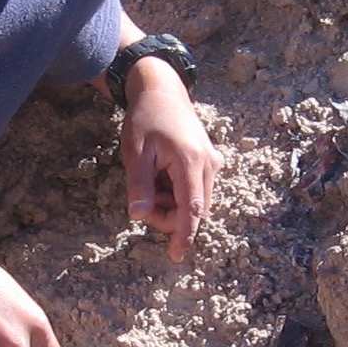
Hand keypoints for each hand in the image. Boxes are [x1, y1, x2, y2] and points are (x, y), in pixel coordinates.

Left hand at [121, 57, 219, 261]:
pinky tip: (161, 175)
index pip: (192, 210)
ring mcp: (212, 162)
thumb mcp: (135, 152)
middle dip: (168, 215)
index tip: (176, 256)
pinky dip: (177, 192)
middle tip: (142, 200)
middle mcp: (208, 164)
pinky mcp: (210, 161)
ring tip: (151, 180)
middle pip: (194, 209)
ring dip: (172, 203)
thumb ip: (139, 185)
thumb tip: (138, 216)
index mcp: (190, 162)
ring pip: (195, 201)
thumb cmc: (146, 118)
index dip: (184, 235)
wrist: (162, 90)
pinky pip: (196, 189)